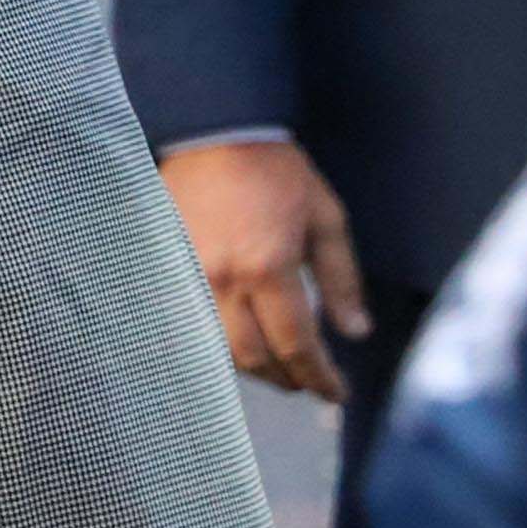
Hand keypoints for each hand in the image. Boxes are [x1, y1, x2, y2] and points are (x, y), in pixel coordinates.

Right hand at [160, 138, 370, 401]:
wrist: (214, 135)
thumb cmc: (278, 173)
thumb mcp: (326, 220)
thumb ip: (341, 280)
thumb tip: (355, 331)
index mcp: (268, 268)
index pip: (296, 344)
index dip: (320, 376)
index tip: (338, 392)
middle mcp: (224, 280)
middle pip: (254, 356)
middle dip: (287, 378)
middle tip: (310, 382)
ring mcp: (190, 276)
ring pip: (220, 347)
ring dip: (253, 366)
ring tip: (279, 366)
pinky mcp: (170, 268)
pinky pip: (195, 322)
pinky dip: (223, 343)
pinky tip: (243, 341)